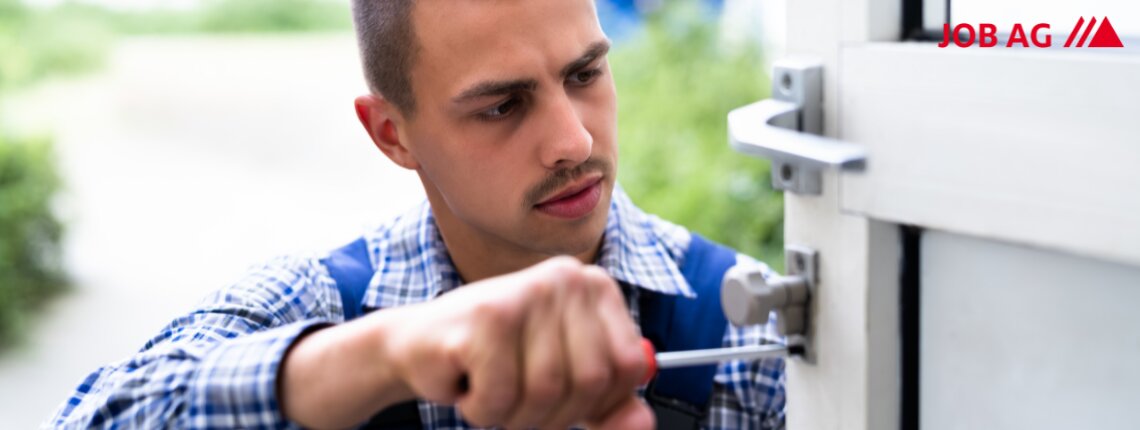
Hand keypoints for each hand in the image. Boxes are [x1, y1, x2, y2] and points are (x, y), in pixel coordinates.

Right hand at [383, 256, 653, 428]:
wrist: (416, 345)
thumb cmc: (496, 360)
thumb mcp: (566, 385)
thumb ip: (610, 407)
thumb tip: (643, 425)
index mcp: (594, 287)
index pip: (630, 366)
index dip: (598, 401)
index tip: (563, 393)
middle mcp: (565, 278)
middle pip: (591, 382)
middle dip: (553, 412)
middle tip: (518, 395)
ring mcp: (525, 293)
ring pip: (546, 394)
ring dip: (514, 413)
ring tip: (491, 386)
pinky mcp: (485, 318)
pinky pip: (501, 397)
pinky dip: (482, 409)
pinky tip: (466, 380)